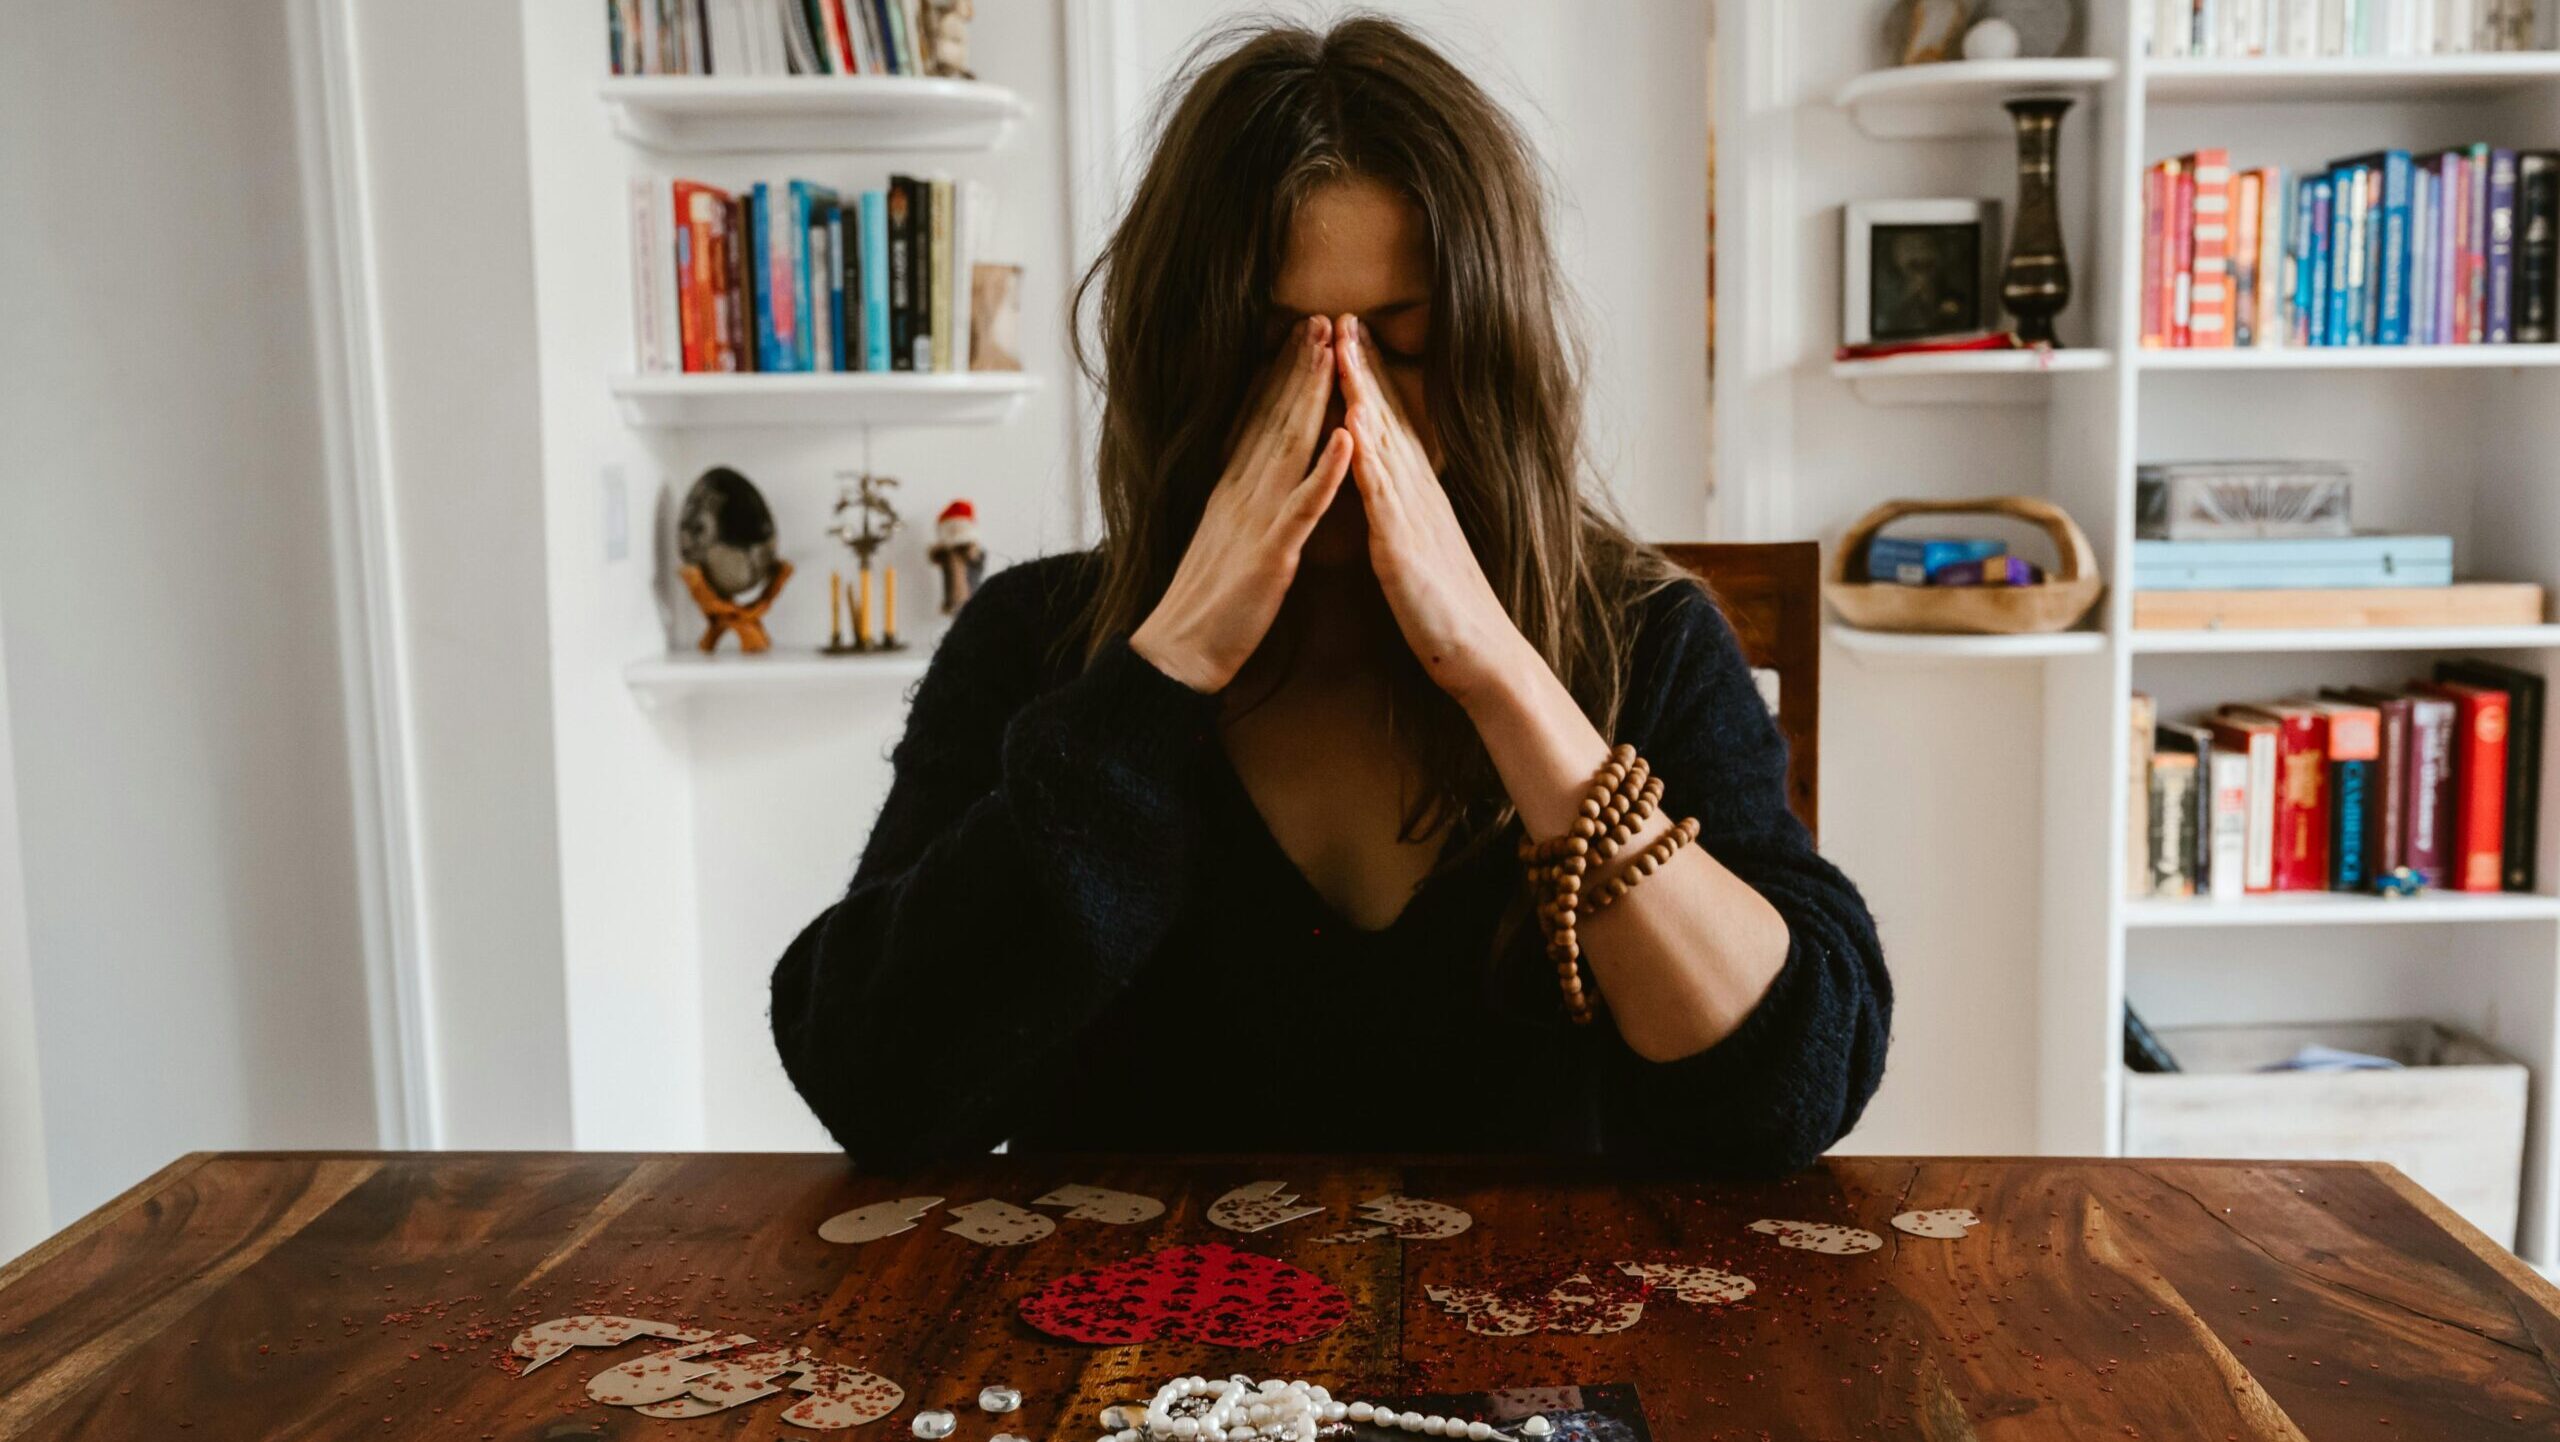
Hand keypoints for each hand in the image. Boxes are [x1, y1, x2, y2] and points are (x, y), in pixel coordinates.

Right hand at [1129, 316, 1354, 693]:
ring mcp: (1257, 519)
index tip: (1301, 334)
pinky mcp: (1271, 553)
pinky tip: (1347, 437)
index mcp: (1233, 490)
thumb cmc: (1207, 603)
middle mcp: (1243, 492)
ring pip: (1290, 445)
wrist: (1179, 653)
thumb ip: (1239, 501)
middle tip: (1321, 318)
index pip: (1259, 420)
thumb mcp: (1223, 537)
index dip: (1280, 375)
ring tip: (1332, 351)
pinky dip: (1326, 470)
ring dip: (1312, 396)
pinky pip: (1303, 506)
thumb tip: (1249, 473)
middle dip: (1299, 367)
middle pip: (1275, 417)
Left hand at [1336, 315, 1530, 706]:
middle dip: (1363, 367)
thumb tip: (1391, 492)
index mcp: (1416, 498)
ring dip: (1362, 392)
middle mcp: (1418, 496)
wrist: (1482, 656)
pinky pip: (1381, 494)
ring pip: (1383, 442)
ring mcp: (1413, 517)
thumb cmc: (1447, 610)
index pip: (1391, 427)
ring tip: (1341, 346)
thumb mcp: (1421, 549)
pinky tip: (1353, 421)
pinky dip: (1366, 454)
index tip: (1348, 338)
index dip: (1369, 380)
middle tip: (1341, 316)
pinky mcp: (1403, 548)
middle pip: (1387, 419)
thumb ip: (1406, 515)